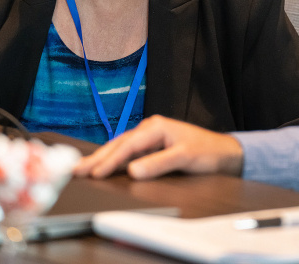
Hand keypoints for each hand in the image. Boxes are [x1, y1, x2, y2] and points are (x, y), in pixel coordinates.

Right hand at [73, 115, 243, 179]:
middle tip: (76, 170)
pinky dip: (113, 160)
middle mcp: (150, 129)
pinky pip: (127, 153)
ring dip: (102, 159)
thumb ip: (159, 164)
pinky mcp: (150, 146)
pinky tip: (102, 167)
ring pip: (120, 148)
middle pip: (119, 144)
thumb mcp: (184, 157)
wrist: (223, 152)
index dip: (111, 160)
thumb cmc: (207, 151)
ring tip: (81, 169)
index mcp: (156, 127)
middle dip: (97, 158)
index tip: (96, 172)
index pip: (128, 145)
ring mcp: (149, 137)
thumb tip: (133, 171)